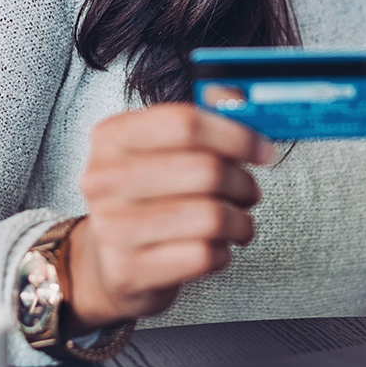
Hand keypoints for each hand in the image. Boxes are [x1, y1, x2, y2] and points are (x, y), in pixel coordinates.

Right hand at [65, 104, 273, 332]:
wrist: (106, 262)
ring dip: (240, 222)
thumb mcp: (158, 152)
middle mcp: (104, 179)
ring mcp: (112, 227)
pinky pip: (203, 256)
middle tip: (248, 191)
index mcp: (112, 137)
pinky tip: (212, 248)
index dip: (236, 135)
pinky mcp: (127, 270)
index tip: (262, 150)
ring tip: (236, 223)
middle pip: (206, 170)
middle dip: (243, 183)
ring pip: (212, 216)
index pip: (185, 123)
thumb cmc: (143, 202)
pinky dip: (222, 253)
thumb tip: (238, 96)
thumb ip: (200, 121)